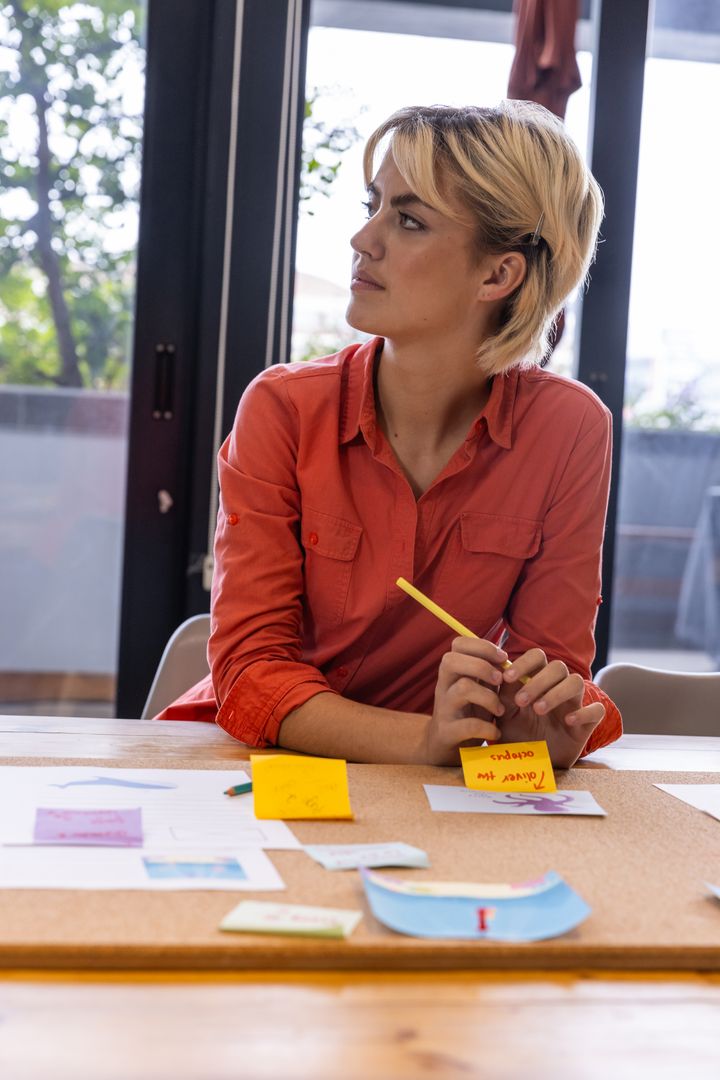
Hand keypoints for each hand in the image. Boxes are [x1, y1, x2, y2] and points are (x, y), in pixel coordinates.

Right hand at [424, 637, 507, 765]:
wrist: (444, 748)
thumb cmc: (468, 714)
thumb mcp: (478, 690)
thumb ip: (489, 674)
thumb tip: (507, 659)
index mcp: (452, 673)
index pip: (458, 644)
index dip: (482, 646)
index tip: (502, 657)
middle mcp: (444, 686)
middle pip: (451, 661)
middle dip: (481, 666)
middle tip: (500, 680)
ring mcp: (443, 709)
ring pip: (463, 688)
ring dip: (490, 698)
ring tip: (501, 711)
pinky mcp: (447, 732)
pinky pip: (468, 725)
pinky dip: (487, 728)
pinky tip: (495, 733)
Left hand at [494, 648, 603, 767]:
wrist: (531, 764)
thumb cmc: (517, 734)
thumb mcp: (505, 715)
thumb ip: (502, 694)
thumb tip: (498, 672)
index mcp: (537, 680)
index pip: (537, 657)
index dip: (524, 662)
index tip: (507, 678)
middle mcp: (557, 687)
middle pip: (558, 666)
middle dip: (538, 681)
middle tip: (521, 701)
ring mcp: (573, 704)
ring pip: (576, 682)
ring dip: (557, 693)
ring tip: (539, 710)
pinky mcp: (587, 724)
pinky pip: (597, 710)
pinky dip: (584, 712)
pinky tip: (568, 721)